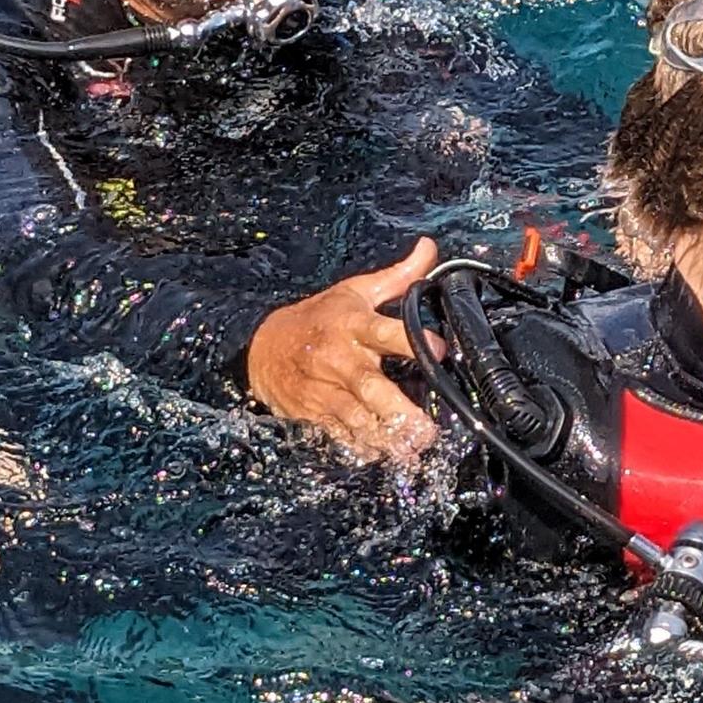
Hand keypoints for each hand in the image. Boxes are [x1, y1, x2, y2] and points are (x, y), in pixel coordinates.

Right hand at [244, 237, 438, 462]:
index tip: (441, 349)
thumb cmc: (319, 317)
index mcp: (353, 325)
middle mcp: (340, 359)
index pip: (385, 331)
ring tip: (410, 450)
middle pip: (371, 387)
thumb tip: (430, 248)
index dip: (413, 340)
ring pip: (357, 418)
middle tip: (426, 430)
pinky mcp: (315, 412)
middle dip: (398, 409)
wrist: (262, 346)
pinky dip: (359, 446)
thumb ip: (397, 276)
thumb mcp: (354, 291)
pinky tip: (380, 455)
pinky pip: (339, 433)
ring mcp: (326, 390)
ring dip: (384, 436)